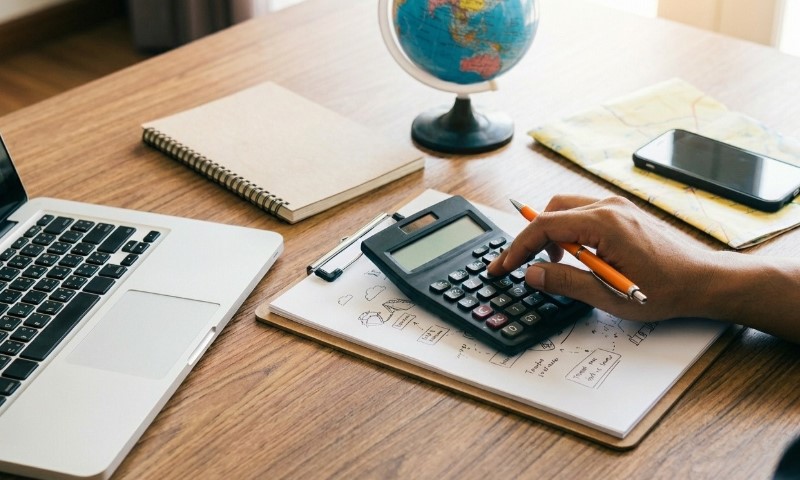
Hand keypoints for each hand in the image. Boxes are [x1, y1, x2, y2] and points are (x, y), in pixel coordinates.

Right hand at [487, 195, 716, 321]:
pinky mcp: (622, 213)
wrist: (703, 280)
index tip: (503, 266)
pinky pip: (583, 214)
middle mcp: (609, 207)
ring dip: (550, 235)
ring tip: (550, 265)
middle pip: (551, 212)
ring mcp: (617, 207)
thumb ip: (565, 282)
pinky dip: (568, 232)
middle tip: (520, 266)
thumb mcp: (609, 295)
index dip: (518, 248)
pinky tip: (574, 256)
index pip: (544, 227)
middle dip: (531, 238)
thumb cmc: (667, 289)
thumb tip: (532, 274)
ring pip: (566, 210)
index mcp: (604, 223)